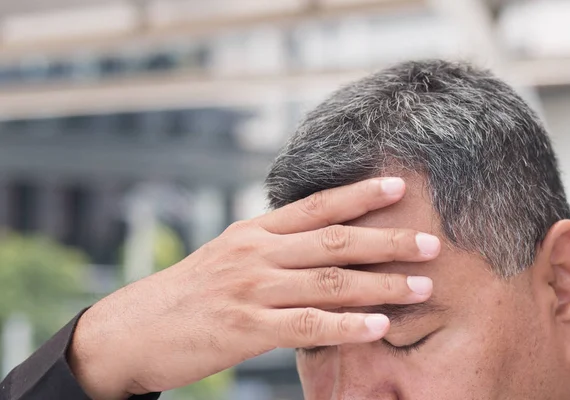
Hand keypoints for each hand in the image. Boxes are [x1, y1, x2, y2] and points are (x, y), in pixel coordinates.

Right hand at [68, 177, 439, 398]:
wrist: (134, 328)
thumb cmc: (190, 291)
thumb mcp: (229, 255)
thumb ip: (272, 246)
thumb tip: (317, 241)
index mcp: (254, 231)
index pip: (315, 206)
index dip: (359, 194)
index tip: (398, 185)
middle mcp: (256, 252)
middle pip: (332, 240)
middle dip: (385, 240)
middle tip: (429, 241)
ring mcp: (251, 289)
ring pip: (327, 281)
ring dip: (379, 284)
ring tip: (421, 286)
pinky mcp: (245, 328)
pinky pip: (306, 327)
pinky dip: (346, 326)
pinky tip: (378, 326)